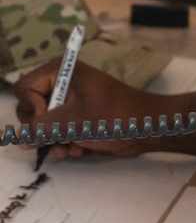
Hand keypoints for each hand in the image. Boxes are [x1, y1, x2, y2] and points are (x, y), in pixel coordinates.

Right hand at [13, 60, 155, 158]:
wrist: (148, 127)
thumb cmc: (115, 116)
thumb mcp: (75, 120)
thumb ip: (43, 128)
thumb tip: (21, 139)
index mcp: (60, 72)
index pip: (25, 90)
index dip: (32, 109)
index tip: (50, 120)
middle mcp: (62, 84)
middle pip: (31, 109)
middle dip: (43, 130)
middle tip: (56, 141)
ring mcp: (71, 102)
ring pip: (45, 125)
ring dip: (54, 141)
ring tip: (67, 150)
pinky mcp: (79, 118)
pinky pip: (60, 132)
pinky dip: (65, 143)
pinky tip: (78, 150)